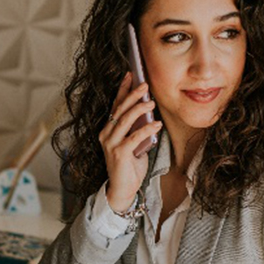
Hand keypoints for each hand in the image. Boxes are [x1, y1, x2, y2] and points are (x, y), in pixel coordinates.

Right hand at [99, 72, 161, 212]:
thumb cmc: (129, 166)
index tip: (130, 74)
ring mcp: (111, 144)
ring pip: (125, 120)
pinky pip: (134, 137)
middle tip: (144, 84)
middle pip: (120, 109)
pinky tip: (157, 124)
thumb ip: (136, 129)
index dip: (122, 89)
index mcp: (108, 130)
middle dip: (132, 95)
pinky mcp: (119, 153)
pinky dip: (147, 129)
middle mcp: (106, 134)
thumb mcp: (133, 143)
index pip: (115, 105)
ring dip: (139, 109)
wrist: (123, 189)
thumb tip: (149, 112)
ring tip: (152, 102)